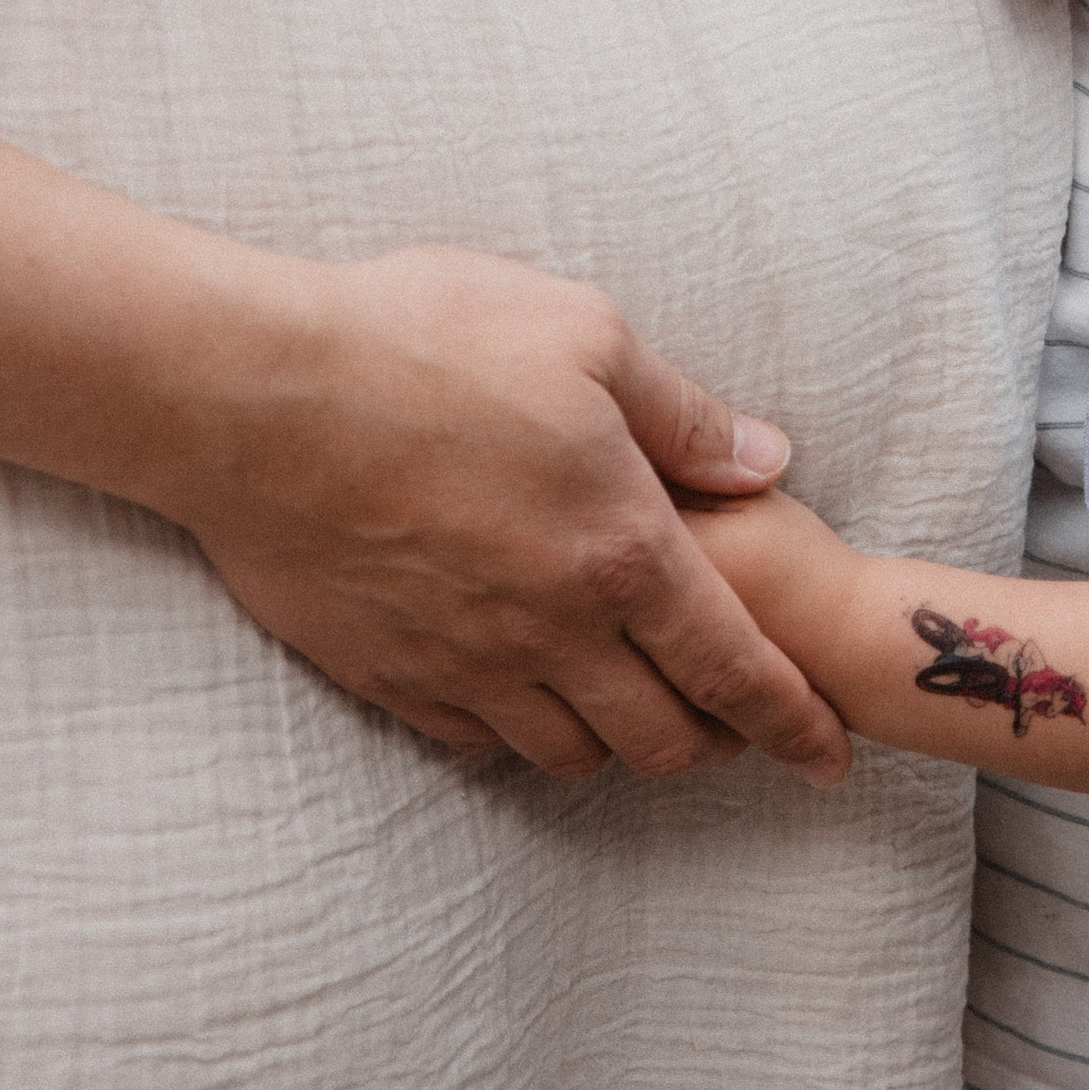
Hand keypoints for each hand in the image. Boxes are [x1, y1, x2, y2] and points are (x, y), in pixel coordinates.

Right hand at [167, 244, 853, 788]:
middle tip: (727, 714)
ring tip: (628, 699)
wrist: (258, 396)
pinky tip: (522, 690)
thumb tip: (766, 459)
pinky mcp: (387, 673)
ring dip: (616, 740)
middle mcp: (552, 631)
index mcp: (621, 551)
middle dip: (713, 741)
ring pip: (570, 754)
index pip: (736, 668)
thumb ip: (684, 414)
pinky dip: (519, 732)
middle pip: (660, 738)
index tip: (830, 755)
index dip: (794, 721)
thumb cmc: (423, 341)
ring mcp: (465, 663)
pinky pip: (476, 741)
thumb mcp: (584, 335)